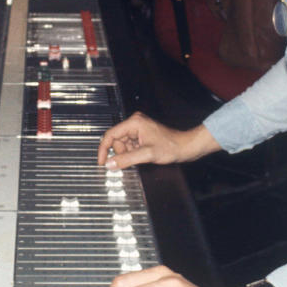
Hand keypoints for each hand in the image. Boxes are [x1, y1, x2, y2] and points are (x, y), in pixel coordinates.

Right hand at [97, 112, 218, 169]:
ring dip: (128, 153)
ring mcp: (138, 128)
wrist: (185, 147)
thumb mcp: (146, 155)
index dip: (104, 149)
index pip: (110, 135)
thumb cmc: (171, 147)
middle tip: (134, 158)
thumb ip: (126, 159)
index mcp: (134, 122)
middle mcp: (134, 123)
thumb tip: (110, 164)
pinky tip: (143, 154)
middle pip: (116, 141)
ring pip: (122, 144)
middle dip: (121, 153)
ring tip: (142, 156)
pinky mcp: (141, 134)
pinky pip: (130, 145)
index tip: (102, 162)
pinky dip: (133, 153)